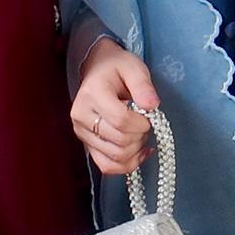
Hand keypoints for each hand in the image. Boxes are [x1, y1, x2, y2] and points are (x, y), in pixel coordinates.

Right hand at [72, 39, 158, 175]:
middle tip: (146, 122)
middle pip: (119, 140)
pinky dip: (127, 164)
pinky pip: (107, 166)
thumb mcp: (133, 68)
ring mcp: (81, 133)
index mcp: (92, 94)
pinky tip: (140, 152)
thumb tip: (152, 106)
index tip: (150, 115)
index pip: (120, 120)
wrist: (98, 70)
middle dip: (140, 135)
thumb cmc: (117, 68)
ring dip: (136, 149)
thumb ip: (143, 86)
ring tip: (141, 133)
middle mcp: (81, 116)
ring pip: (115, 157)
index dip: (141, 123)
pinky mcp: (86, 145)